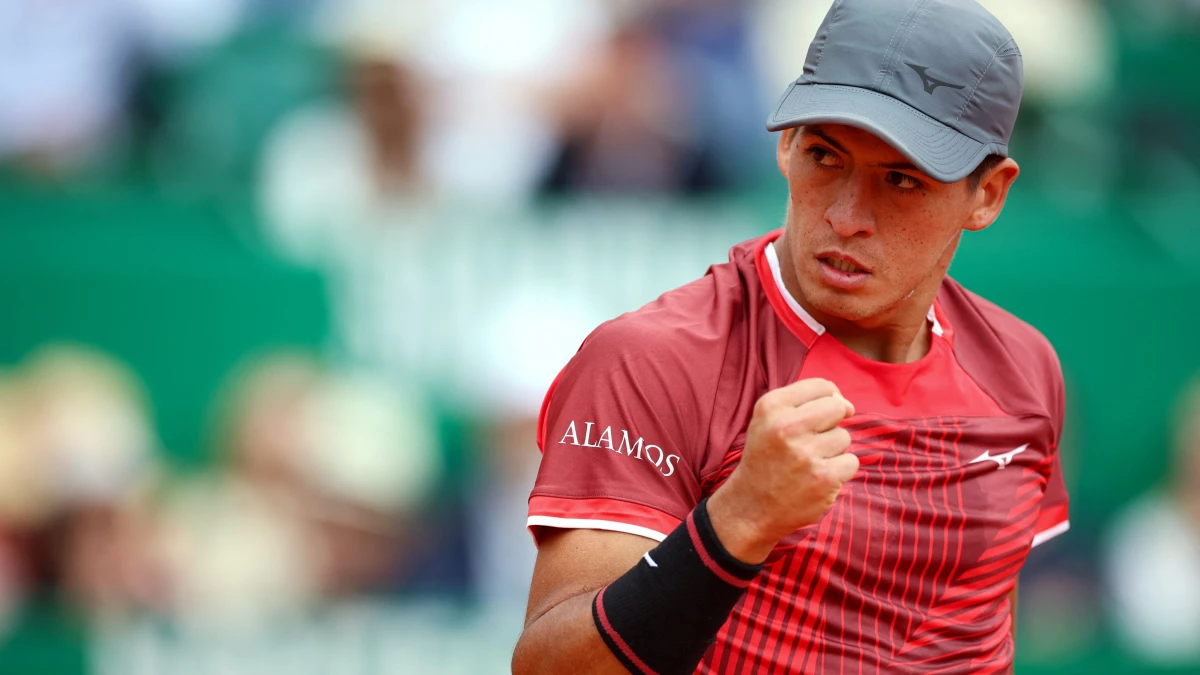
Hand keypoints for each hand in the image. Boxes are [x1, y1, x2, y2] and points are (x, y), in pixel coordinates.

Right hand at [707, 378, 857, 563]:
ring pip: (844, 437)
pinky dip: (839, 471)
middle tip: (813, 441)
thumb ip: (803, 402)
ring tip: (808, 463)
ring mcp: (806, 453)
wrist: (751, 507)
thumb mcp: (768, 420)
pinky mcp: (823, 478)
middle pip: (838, 408)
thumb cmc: (766, 458)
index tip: (822, 415)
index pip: (822, 386)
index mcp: (771, 406)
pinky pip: (851, 462)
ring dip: (833, 451)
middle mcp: (787, 426)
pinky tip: (817, 478)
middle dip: (833, 423)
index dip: (830, 398)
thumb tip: (847, 404)